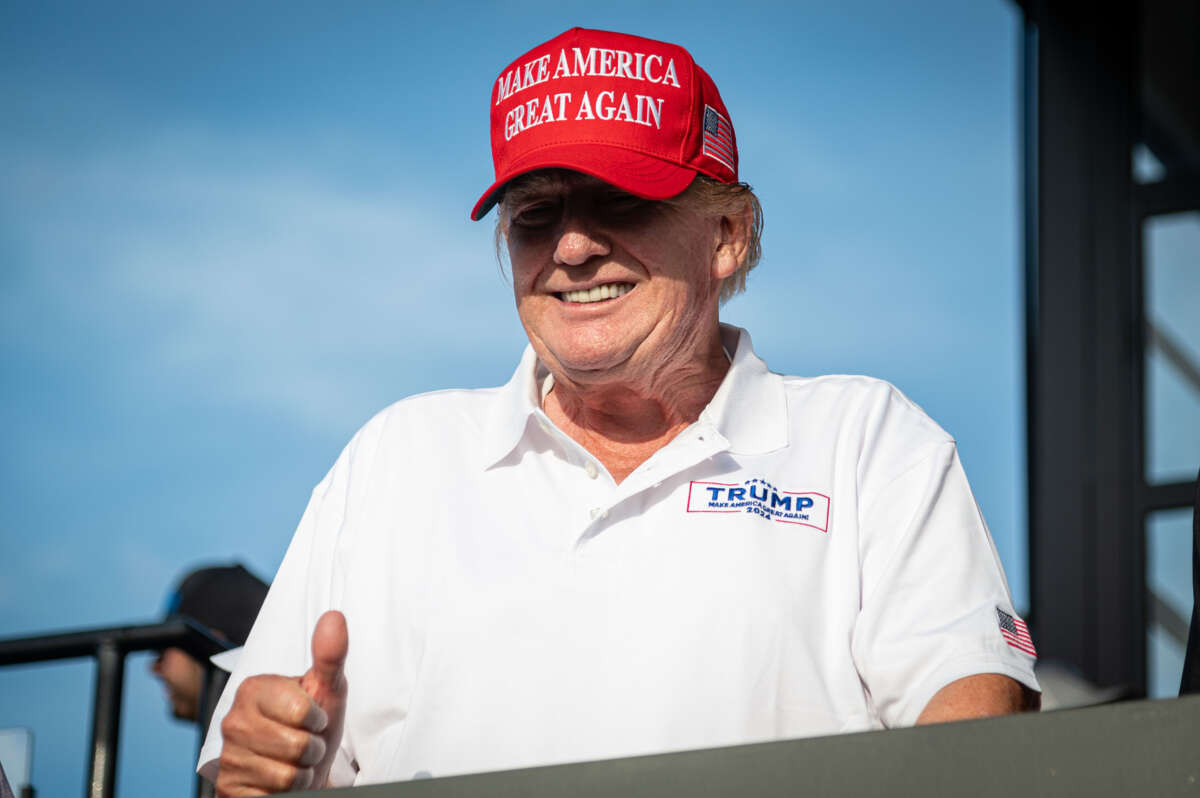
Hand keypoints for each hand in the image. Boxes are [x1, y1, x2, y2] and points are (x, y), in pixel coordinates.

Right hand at [216, 611, 348, 795]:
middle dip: (312, 750)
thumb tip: (334, 617)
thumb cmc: (314, 723)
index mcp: (254, 688)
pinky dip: (286, 793)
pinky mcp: (229, 788)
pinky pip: (271, 797)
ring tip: (295, 761)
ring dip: (302, 773)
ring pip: (286, 776)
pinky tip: (279, 781)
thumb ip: (330, 655)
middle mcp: (233, 721)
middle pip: (296, 746)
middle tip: (306, 743)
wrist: (303, 765)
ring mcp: (228, 756)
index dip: (318, 719)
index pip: (302, 711)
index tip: (314, 717)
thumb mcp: (327, 688)